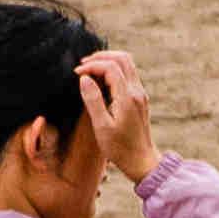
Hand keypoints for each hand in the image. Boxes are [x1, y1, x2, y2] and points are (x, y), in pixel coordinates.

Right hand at [72, 47, 155, 184]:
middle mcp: (137, 92)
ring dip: (108, 61)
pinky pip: (128, 74)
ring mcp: (140, 94)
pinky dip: (114, 70)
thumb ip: (93, 100)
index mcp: (128, 97)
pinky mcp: (139, 98)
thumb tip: (84, 79)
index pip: (111, 67)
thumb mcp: (102, 127)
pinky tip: (100, 79)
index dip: (92, 66)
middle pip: (123, 58)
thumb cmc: (120, 148)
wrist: (142, 161)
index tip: (76, 74)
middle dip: (101, 57)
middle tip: (83, 64)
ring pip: (127, 64)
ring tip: (90, 68)